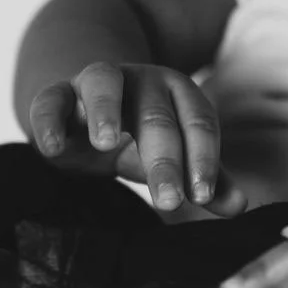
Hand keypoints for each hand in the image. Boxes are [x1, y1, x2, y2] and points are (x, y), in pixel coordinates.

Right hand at [27, 61, 246, 215]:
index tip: (202, 195)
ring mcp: (94, 83)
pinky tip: (51, 148)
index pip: (197, 122)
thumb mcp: (171, 156)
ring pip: (103, 84)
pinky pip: (50, 101)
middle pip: (155, 116)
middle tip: (169, 201)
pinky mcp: (57, 94)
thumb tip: (238, 208)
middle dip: (164, 159)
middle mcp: (139, 80)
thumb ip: (202, 177)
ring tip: (106, 143)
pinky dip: (48, 121)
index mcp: (176, 93)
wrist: (85, 114)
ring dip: (105, 110)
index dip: (203, 157)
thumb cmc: (135, 138)